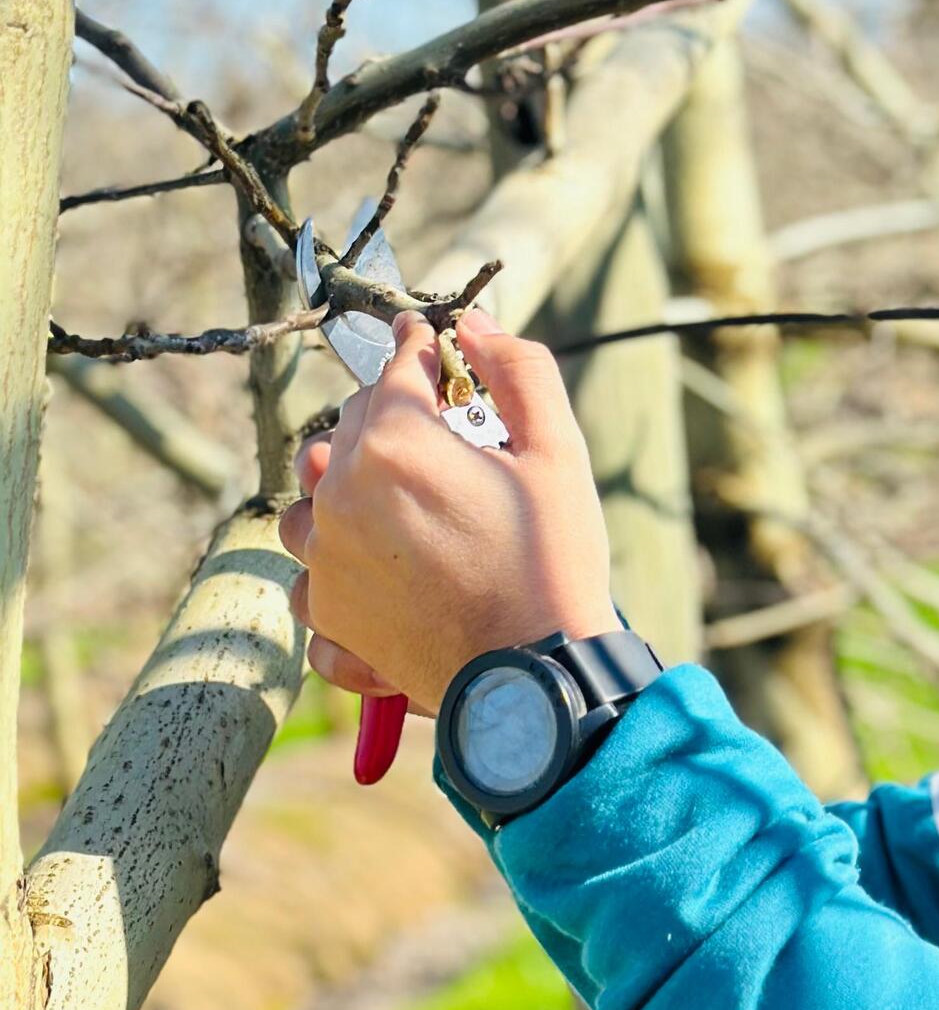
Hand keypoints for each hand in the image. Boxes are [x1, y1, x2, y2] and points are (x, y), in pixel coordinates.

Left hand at [278, 308, 620, 712]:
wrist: (535, 682)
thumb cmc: (553, 565)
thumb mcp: (558, 453)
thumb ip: (519, 371)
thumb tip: (477, 326)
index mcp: (397, 444)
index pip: (398, 366)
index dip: (424, 348)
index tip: (435, 344)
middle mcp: (344, 495)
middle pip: (353, 426)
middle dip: (395, 418)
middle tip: (447, 437)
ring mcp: (326, 560)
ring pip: (314, 499)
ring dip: (347, 489)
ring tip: (398, 505)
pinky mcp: (327, 617)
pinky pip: (310, 576)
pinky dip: (336, 569)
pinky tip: (378, 572)